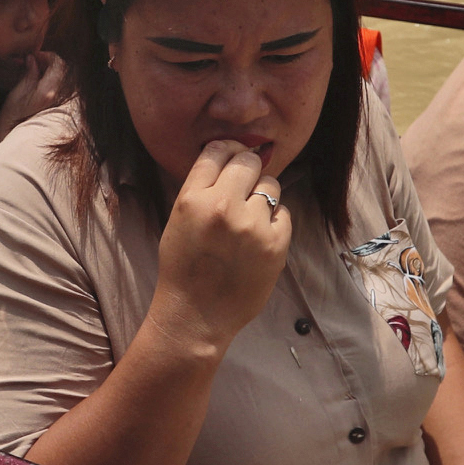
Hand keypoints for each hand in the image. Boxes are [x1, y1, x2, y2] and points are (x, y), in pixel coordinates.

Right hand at [0, 51, 70, 143]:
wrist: (19, 146)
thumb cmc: (12, 122)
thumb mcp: (16, 95)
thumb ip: (28, 74)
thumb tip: (32, 59)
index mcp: (49, 92)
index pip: (58, 63)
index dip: (46, 56)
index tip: (34, 56)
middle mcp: (61, 98)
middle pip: (65, 70)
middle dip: (51, 63)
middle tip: (35, 63)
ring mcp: (65, 106)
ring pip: (67, 80)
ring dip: (54, 73)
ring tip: (38, 74)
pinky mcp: (64, 112)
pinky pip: (66, 91)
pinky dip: (57, 84)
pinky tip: (43, 87)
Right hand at [149, 139, 292, 356]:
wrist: (196, 315)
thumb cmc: (184, 268)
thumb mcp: (179, 219)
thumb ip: (202, 187)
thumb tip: (233, 155)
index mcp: (192, 199)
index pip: (217, 151)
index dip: (228, 149)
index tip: (233, 157)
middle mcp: (223, 207)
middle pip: (249, 161)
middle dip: (248, 169)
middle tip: (244, 187)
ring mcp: (252, 226)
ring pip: (271, 185)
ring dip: (262, 196)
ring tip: (248, 220)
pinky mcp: (276, 245)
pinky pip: (284, 213)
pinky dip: (274, 221)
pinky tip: (257, 239)